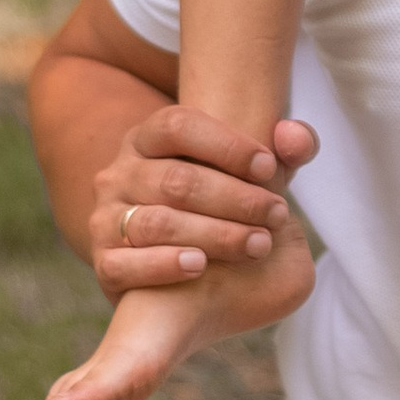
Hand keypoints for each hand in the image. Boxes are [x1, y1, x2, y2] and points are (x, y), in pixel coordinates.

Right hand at [88, 101, 316, 298]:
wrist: (180, 273)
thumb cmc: (222, 207)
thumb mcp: (252, 176)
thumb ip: (285, 151)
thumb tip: (295, 137)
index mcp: (147, 139)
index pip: (178, 125)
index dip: (227, 144)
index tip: (271, 168)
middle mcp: (119, 174)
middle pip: (176, 179)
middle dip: (235, 198)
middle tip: (278, 214)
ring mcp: (104, 218)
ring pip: (157, 222)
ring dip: (215, 234)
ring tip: (259, 244)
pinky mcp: (104, 263)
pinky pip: (126, 264)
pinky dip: (164, 264)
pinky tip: (200, 266)